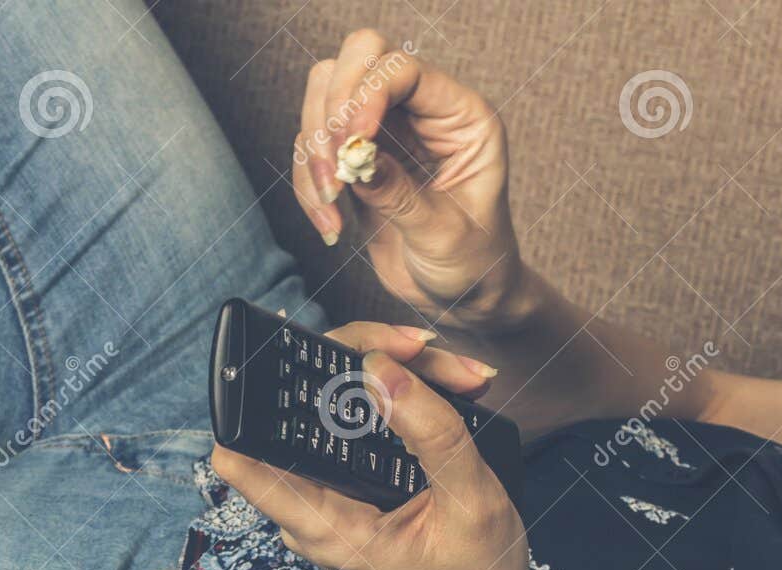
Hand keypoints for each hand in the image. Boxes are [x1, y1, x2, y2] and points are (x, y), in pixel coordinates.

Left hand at [211, 322, 532, 569]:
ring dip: (391, 378)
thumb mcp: (473, 507)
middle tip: (424, 352)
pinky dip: (399, 403)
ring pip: (334, 411)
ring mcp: (328, 500)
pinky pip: (356, 431)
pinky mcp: (349, 492)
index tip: (294, 348)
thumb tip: (380, 370)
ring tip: (460, 376)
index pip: (242, 454)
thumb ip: (431, 435)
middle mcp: (311, 511)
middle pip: (299, 408)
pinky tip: (448, 390)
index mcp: (325, 527)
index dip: (252, 391)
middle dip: (359, 363)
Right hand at [293, 30, 527, 329]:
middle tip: (333, 163)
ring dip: (314, 151)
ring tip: (330, 205)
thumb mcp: (444, 235)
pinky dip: (308, 184)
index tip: (352, 143)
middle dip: (332, 106)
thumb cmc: (473, 264)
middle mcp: (421, 112)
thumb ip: (400, 194)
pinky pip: (312, 150)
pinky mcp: (354, 160)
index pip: (404, 71)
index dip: (367, 94)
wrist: (461, 298)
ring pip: (324, 98)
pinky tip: (330, 223)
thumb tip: (357, 160)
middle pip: (359, 59)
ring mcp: (385, 132)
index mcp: (460, 116)